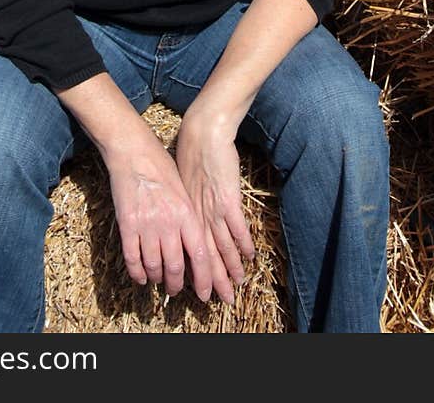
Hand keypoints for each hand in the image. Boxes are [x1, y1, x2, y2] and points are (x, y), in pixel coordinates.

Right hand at [101, 121, 213, 302]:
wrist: (133, 151)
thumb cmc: (161, 167)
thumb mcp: (183, 191)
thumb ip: (188, 218)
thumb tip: (193, 246)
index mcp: (187, 214)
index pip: (200, 257)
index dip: (204, 280)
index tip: (204, 294)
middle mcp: (168, 223)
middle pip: (175, 268)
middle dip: (177, 285)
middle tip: (176, 290)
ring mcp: (146, 225)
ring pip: (154, 267)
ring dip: (157, 279)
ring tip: (159, 280)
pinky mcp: (127, 225)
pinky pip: (132, 259)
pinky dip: (137, 273)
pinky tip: (141, 277)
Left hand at [175, 104, 255, 304]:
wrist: (204, 132)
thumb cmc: (193, 152)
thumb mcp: (184, 181)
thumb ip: (189, 200)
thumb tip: (190, 214)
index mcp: (187, 213)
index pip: (191, 250)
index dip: (197, 272)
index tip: (200, 290)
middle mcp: (199, 216)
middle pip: (207, 256)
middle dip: (215, 280)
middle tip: (220, 299)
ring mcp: (213, 209)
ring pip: (222, 247)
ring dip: (231, 268)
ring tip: (238, 284)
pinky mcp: (228, 199)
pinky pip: (237, 228)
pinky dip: (243, 244)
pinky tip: (250, 256)